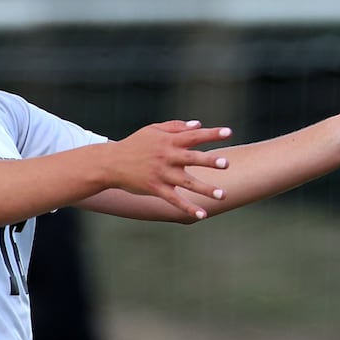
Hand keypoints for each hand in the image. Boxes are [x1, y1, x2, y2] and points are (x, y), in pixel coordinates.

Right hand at [107, 121, 232, 218]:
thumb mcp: (153, 130)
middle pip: (192, 158)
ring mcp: (162, 174)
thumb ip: (176, 126)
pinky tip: (202, 215)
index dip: (211, 134)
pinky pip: (175, 200)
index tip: (229, 132)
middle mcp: (167, 157)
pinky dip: (188, 208)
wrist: (111, 163)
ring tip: (223, 195)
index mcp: (168, 140)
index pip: (193, 135)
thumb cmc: (135, 144)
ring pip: (187, 182)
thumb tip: (198, 124)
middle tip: (227, 163)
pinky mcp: (156, 188)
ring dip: (206, 189)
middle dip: (210, 161)